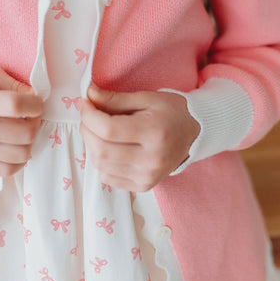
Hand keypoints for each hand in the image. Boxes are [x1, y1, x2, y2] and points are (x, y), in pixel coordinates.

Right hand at [0, 67, 42, 174]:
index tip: (36, 101)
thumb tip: (35, 98)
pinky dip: (19, 160)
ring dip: (29, 141)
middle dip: (35, 122)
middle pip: (25, 134)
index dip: (35, 104)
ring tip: (22, 129)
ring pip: (21, 154)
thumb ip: (14, 85)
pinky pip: (8, 170)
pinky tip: (16, 146)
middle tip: (30, 115)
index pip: (17, 106)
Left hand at [80, 83, 199, 191]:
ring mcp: (147, 176)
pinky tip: (108, 147)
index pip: (108, 130)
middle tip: (89, 114)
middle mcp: (151, 160)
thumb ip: (115, 99)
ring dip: (91, 145)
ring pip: (101, 165)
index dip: (89, 115)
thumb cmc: (171, 111)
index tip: (85, 102)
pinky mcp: (143, 186)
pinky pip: (108, 177)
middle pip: (101, 149)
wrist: (194, 134)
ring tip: (98, 130)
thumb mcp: (146, 98)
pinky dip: (100, 161)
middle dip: (86, 129)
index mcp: (154, 133)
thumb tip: (88, 95)